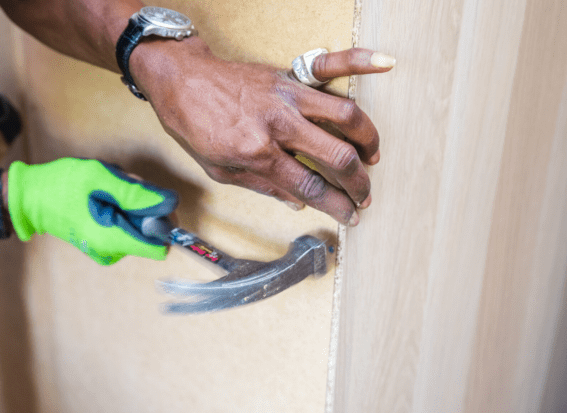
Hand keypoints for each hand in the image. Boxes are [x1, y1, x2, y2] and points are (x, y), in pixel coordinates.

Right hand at [7, 158, 177, 264]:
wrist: (29, 197)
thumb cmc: (61, 185)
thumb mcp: (102, 178)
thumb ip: (138, 194)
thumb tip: (171, 203)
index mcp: (113, 239)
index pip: (161, 246)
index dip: (162, 221)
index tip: (147, 200)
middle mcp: (112, 251)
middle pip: (150, 232)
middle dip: (142, 206)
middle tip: (119, 187)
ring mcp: (106, 250)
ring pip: (138, 226)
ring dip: (130, 204)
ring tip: (105, 190)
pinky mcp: (102, 244)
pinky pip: (125, 226)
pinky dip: (120, 209)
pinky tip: (101, 198)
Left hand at [132, 39, 393, 225]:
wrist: (180, 80)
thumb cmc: (195, 126)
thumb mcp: (220, 170)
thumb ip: (264, 186)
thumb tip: (299, 204)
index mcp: (258, 153)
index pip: (310, 188)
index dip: (336, 207)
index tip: (350, 216)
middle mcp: (278, 124)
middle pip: (337, 157)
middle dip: (359, 183)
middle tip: (364, 195)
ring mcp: (287, 97)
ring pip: (346, 115)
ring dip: (368, 139)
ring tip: (372, 157)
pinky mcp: (289, 77)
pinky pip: (331, 66)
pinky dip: (361, 61)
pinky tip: (386, 62)